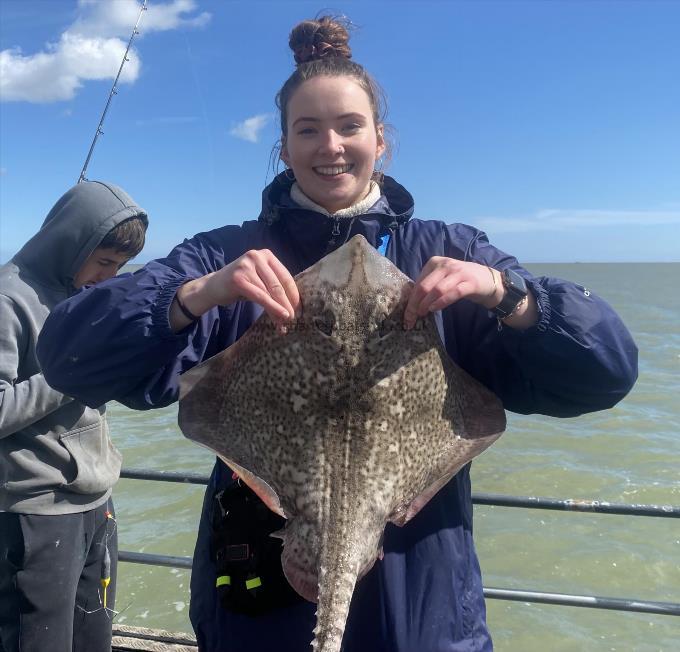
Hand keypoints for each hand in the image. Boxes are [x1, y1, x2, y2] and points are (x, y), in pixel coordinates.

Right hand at [171, 249, 299, 331]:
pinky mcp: (239, 278)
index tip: (300, 309)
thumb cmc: (240, 285)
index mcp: (266, 255)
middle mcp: (257, 256)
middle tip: (295, 319)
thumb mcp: (259, 281)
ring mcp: (247, 265)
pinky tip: (280, 317)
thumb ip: (274, 287)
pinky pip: (260, 296)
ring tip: (285, 323)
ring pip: (271, 292)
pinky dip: (272, 308)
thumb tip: (295, 305)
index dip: (294, 295)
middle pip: (279, 285)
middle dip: (289, 304)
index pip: (286, 276)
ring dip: (280, 310)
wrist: (212, 286)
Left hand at [403, 257, 501, 328]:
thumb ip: (428, 285)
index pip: (418, 282)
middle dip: (415, 304)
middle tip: (411, 318)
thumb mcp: (442, 278)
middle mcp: (445, 265)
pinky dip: (441, 302)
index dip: (410, 300)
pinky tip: (434, 309)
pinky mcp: (469, 283)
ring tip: (422, 314)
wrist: (487, 280)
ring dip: (426, 304)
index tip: (406, 315)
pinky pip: (453, 293)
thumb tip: (411, 303)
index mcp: (434, 262)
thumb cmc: (460, 280)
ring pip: (436, 290)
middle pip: (424, 286)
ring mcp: (458, 273)